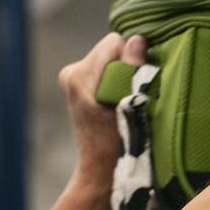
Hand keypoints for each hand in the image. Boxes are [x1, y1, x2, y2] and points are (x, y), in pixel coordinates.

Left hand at [57, 32, 148, 188]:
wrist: (101, 170)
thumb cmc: (117, 145)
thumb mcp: (130, 106)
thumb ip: (132, 71)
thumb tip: (138, 39)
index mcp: (78, 75)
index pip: (115, 42)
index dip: (131, 60)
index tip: (134, 85)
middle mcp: (71, 72)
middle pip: (111, 49)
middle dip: (126, 67)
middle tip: (129, 97)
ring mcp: (73, 78)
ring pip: (110, 59)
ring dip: (122, 75)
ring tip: (123, 103)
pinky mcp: (79, 84)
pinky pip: (106, 69)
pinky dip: (116, 81)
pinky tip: (117, 102)